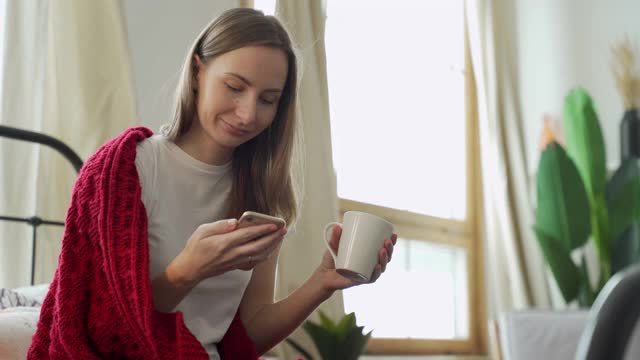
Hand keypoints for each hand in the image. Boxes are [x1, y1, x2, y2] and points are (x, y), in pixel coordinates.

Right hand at [170, 218, 287, 284]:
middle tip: (283, 230)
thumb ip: (219, 225)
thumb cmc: (195, 248)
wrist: (190, 270)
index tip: (274, 225)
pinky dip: (264, 256)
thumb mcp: (202, 231)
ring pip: (259, 255)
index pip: (247, 235)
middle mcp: (232, 254)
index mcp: (224, 243)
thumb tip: (235, 222)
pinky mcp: (236, 267)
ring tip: (280, 238)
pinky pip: (254, 262)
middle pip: (258, 246)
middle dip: (273, 238)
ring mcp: (235, 262)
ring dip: (271, 247)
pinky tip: (268, 250)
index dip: (262, 229)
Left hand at [317, 224, 397, 292]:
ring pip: (381, 268)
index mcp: (368, 256)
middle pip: (385, 259)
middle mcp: (370, 266)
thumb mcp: (334, 245)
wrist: (323, 275)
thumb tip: (336, 226)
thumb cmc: (332, 259)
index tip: (393, 234)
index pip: (384, 249)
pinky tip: (377, 267)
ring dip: (384, 260)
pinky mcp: (359, 281)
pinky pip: (371, 278)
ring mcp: (365, 273)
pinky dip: (375, 273)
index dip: (391, 244)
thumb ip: (336, 236)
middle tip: (387, 241)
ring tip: (382, 251)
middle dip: (390, 250)